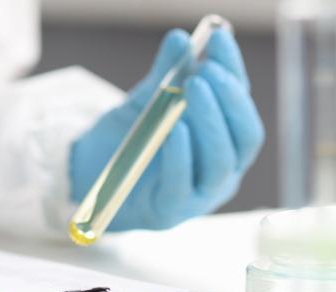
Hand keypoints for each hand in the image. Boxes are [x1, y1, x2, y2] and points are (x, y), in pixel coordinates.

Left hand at [69, 29, 263, 230]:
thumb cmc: (129, 143)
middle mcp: (223, 170)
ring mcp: (201, 194)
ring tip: (193, 87)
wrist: (91, 180)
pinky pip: (183, 184)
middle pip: (244, 136)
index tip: (218, 38)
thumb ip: (163, 75)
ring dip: (209, 121)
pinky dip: (181, 155)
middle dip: (230, 98)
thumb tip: (181, 39)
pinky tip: (174, 128)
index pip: (241, 104)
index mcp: (225, 141)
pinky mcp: (171, 210)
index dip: (234, 71)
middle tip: (208, 69)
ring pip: (220, 161)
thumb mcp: (145, 103)